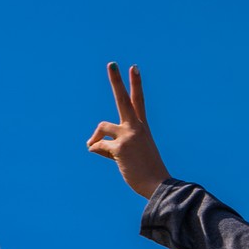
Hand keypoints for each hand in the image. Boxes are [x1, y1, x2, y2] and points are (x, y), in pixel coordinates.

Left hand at [86, 63, 171, 198]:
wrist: (157, 184)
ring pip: (102, 127)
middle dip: (117, 81)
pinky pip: (97, 147)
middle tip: (112, 63)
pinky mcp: (120, 147)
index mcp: (141, 127)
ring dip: (96, 138)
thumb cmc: (145, 170)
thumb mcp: (130, 153)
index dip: (135, 84)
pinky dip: (98, 153)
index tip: (133, 68)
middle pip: (123, 99)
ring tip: (99, 148)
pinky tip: (110, 159)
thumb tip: (91, 145)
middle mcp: (136, 127)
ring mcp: (129, 135)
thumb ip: (112, 144)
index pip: (138, 101)